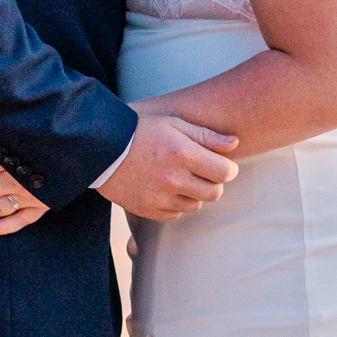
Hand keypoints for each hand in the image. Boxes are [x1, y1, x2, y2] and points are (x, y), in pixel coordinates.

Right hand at [96, 113, 237, 220]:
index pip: (225, 173)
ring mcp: (160, 198)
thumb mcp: (173, 123)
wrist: (101, 149)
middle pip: (215, 193)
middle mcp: (173, 179)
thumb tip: (235, 144)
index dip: (228, 168)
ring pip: (196, 205)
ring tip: (179, 177)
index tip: (222, 164)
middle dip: (214, 182)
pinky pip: (175, 213)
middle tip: (202, 171)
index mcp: (182, 154)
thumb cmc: (140, 131)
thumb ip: (206, 135)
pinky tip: (164, 187)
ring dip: (194, 193)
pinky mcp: (148, 210)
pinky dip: (175, 203)